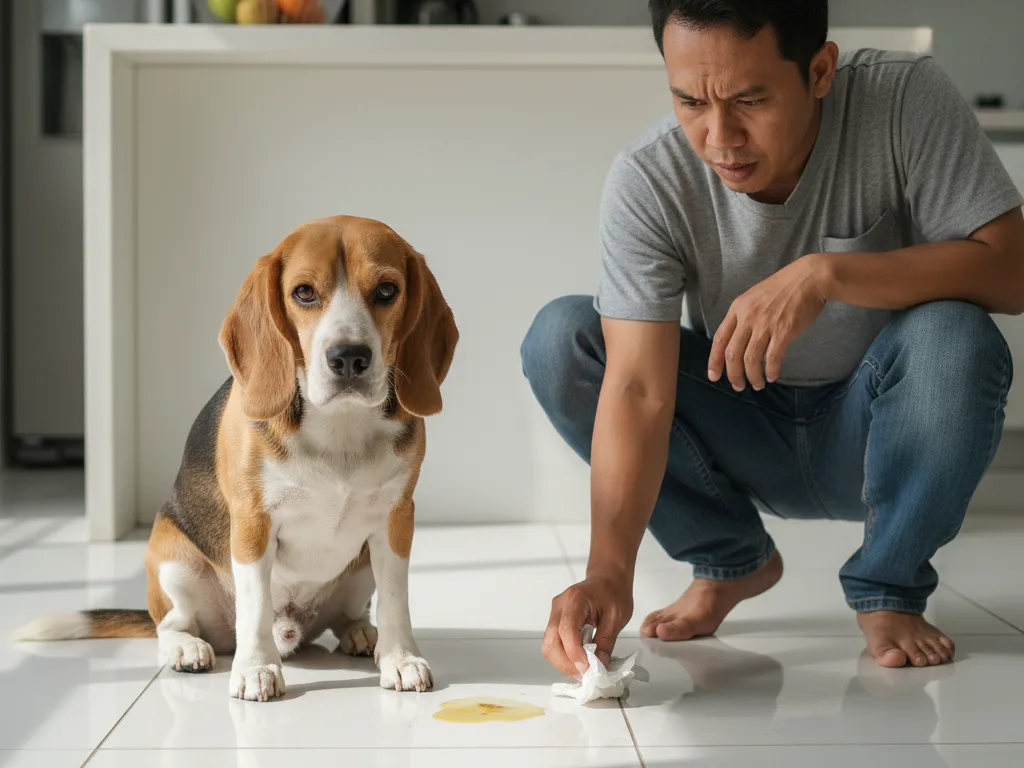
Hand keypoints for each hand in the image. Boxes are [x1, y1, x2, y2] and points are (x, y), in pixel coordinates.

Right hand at [543, 573, 633, 678]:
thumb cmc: (613, 591)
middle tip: (586, 676)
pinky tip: (580, 661)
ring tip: (585, 670)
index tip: (588, 670)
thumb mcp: (617, 617)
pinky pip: (554, 643)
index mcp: (575, 600)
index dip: (574, 654)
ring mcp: (555, 614)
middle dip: (566, 664)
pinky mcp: (556, 621)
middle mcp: (559, 606)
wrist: (607, 578)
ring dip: (565, 663)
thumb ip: (606, 642)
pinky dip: (565, 657)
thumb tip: (599, 667)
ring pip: (549, 646)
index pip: (566, 631)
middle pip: (551, 642)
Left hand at [708, 254, 829, 389]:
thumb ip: (744, 317)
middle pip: (732, 354)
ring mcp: (765, 324)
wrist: (809, 277)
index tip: (714, 376)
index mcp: (737, 308)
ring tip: (757, 384)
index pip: (719, 339)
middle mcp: (748, 317)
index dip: (714, 360)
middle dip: (733, 375)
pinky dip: (771, 370)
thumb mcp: (754, 297)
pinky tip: (772, 376)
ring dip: (752, 376)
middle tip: (738, 386)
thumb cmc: (784, 288)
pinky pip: (772, 358)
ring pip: (750, 359)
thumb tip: (738, 341)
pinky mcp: (784, 331)